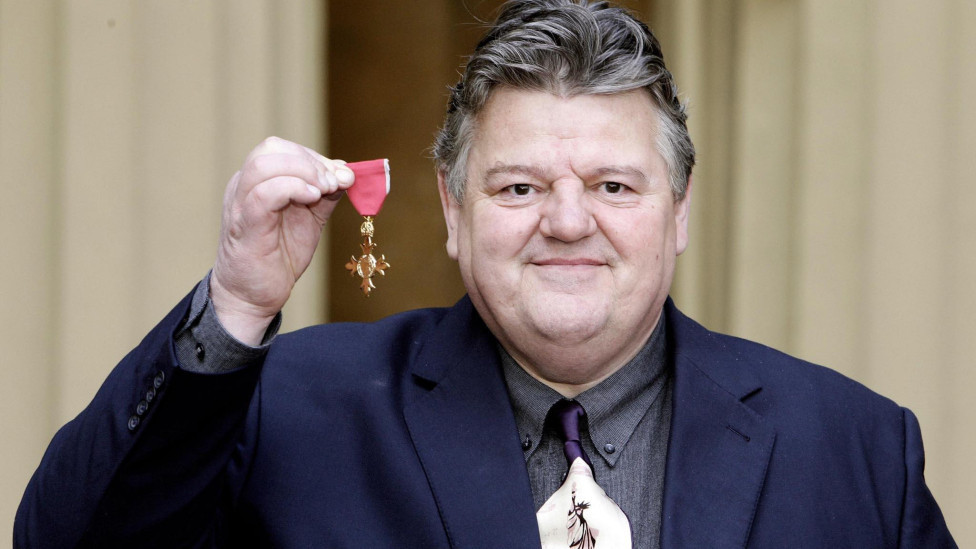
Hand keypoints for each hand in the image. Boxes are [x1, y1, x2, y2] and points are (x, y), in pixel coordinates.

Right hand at [210, 137, 353, 344]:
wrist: (253, 296)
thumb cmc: (278, 256)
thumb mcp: (310, 218)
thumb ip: (326, 195)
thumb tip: (347, 173)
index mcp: (256, 181)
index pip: (282, 148)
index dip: (315, 156)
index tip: (341, 176)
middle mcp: (243, 186)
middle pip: (271, 148)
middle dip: (311, 161)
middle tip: (334, 183)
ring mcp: (240, 204)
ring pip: (264, 165)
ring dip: (304, 171)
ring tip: (325, 190)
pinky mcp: (244, 225)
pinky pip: (263, 194)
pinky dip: (293, 188)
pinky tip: (313, 199)